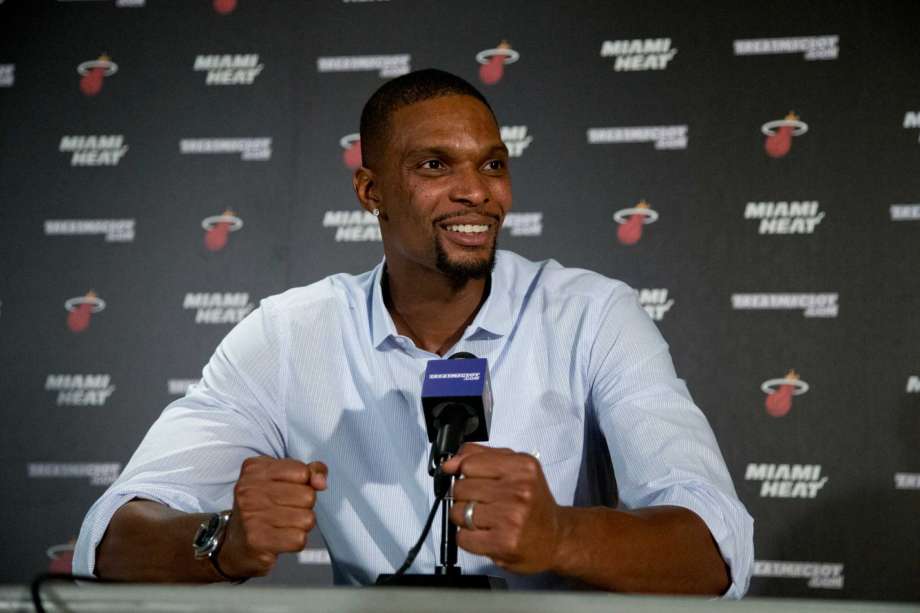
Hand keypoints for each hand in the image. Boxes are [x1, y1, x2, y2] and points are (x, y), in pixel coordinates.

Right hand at [218, 456, 326, 577]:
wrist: (235, 543)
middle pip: (308, 496)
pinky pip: (299, 539)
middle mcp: (249, 490)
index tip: (291, 490)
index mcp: (255, 469)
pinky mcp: (257, 540)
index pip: (302, 471)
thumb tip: (321, 481)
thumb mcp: (283, 479)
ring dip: (301, 525)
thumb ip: (310, 471)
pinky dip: (295, 541)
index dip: (305, 484)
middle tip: (285, 511)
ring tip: (283, 525)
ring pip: (307, 519)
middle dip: (304, 507)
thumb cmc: (264, 506)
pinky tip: (281, 538)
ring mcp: (251, 515)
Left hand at [441, 443, 563, 573]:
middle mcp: (519, 490)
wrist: (557, 537)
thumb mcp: (516, 469)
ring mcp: (511, 517)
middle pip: (461, 488)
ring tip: (484, 519)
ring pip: (458, 512)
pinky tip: (484, 534)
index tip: (473, 481)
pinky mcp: (504, 543)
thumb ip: (481, 457)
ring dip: (464, 518)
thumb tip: (449, 463)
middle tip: (483, 504)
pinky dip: (467, 538)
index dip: (465, 474)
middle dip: (464, 497)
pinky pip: (463, 537)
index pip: (469, 463)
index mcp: (522, 466)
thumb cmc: (534, 503)